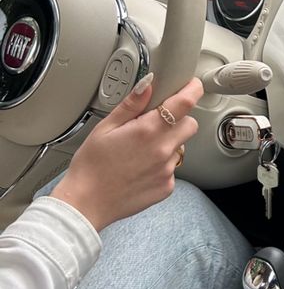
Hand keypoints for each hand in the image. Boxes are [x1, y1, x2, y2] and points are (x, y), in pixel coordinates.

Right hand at [51, 75, 202, 231]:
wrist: (86, 203)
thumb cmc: (91, 166)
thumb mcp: (105, 127)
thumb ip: (131, 105)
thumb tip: (147, 85)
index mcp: (147, 131)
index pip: (185, 103)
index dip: (192, 90)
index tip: (192, 86)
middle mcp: (162, 150)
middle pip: (190, 125)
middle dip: (179, 119)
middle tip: (157, 123)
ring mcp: (167, 170)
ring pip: (181, 147)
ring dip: (169, 143)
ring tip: (141, 151)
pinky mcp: (166, 187)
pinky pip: (172, 168)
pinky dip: (162, 164)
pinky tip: (141, 168)